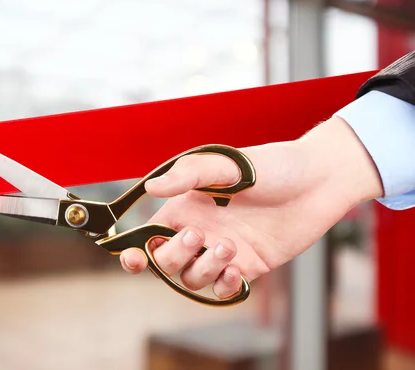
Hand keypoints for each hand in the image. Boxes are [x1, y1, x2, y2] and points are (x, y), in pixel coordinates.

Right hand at [119, 116, 383, 297]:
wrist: (319, 181)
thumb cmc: (272, 165)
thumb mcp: (228, 164)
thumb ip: (189, 175)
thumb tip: (150, 188)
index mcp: (187, 207)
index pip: (149, 235)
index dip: (135, 252)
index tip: (133, 259)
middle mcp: (200, 231)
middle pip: (166, 262)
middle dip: (175, 255)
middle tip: (199, 235)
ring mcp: (224, 250)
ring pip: (193, 278)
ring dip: (204, 268)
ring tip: (229, 247)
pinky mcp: (249, 265)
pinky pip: (224, 288)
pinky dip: (225, 286)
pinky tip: (238, 271)